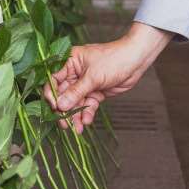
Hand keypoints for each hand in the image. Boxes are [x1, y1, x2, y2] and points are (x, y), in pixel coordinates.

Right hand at [47, 22, 171, 133]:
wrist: (136, 61)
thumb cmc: (114, 59)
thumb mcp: (93, 76)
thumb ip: (76, 92)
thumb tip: (60, 105)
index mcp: (70, 62)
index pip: (54, 80)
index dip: (52, 95)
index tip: (55, 107)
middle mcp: (75, 73)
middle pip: (64, 95)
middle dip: (64, 110)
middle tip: (65, 124)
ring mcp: (85, 84)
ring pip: (76, 103)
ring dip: (75, 115)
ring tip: (77, 129)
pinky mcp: (95, 92)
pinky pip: (87, 105)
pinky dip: (87, 113)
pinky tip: (86, 121)